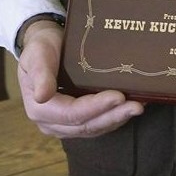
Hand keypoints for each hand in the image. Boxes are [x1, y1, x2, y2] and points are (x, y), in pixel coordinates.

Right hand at [17, 19, 143, 137]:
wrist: (42, 47)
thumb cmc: (40, 46)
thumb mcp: (37, 54)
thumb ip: (40, 73)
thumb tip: (41, 96)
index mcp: (38, 109)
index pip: (72, 114)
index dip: (96, 107)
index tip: (118, 96)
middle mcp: (50, 123)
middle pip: (86, 125)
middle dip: (113, 116)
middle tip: (137, 106)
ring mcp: (62, 126)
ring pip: (93, 128)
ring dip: (116, 119)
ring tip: (138, 107)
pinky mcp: (75, 122)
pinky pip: (96, 125)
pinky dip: (113, 117)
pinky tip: (128, 108)